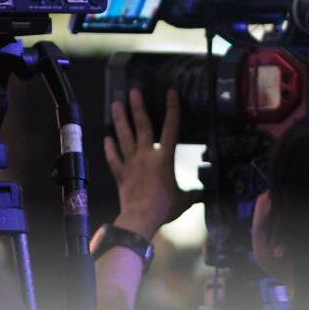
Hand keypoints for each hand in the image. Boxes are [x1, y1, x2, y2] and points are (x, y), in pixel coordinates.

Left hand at [103, 89, 192, 238]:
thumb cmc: (164, 208)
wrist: (141, 218)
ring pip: (124, 137)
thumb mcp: (184, 200)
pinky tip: (106, 138)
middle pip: (142, 126)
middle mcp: (146, 155)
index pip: (171, 129)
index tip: (171, 92)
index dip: (172, 109)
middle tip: (133, 91)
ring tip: (115, 104)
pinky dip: (109, 148)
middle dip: (138, 107)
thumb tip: (202, 193)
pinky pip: (113, 158)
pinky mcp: (120, 173)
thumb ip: (192, 193)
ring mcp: (131, 163)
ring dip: (120, 120)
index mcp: (164, 158)